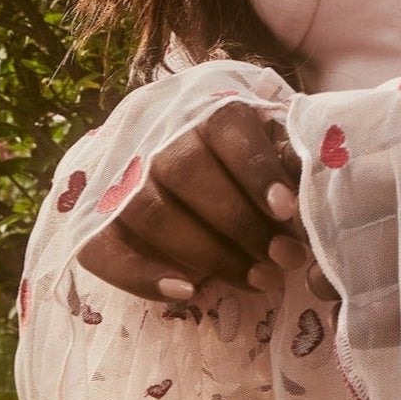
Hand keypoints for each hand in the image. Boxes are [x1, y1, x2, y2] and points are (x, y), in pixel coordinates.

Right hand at [69, 100, 300, 302]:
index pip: (225, 127)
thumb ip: (285, 156)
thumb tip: (309, 187)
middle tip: (285, 259)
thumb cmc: (236, 149)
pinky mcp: (91, 217)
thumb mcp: (266, 138)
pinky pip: (104, 250)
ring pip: (151, 212)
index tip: (286, 209)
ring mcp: (118, 176)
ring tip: (258, 281)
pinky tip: (187, 292)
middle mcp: (154, 135)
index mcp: (203, 106)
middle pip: (188, 174)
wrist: (158, 143)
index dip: (255, 168)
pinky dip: (142, 276)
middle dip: (241, 225)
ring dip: (208, 255)